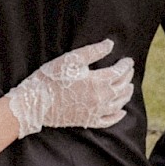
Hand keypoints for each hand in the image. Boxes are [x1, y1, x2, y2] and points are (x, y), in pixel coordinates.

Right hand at [7, 38, 133, 138]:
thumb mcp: (71, 59)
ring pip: (118, 103)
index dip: (126, 65)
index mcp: (98, 81)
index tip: (128, 60)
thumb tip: (110, 44)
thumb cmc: (51, 78)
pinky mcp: (88, 121)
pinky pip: (109, 121)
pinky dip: (117, 116)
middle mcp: (101, 98)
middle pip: (122, 87)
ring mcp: (95, 112)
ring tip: (129, 87)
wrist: (36, 102)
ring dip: (126, 95)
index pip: (119, 72)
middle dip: (127, 77)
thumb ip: (93, 51)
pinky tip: (121, 112)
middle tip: (129, 71)